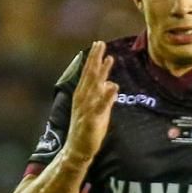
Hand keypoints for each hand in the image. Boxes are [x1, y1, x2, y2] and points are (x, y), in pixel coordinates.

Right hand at [64, 41, 117, 162]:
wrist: (78, 149)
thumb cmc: (88, 130)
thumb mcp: (99, 110)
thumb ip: (105, 97)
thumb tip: (112, 84)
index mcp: (83, 95)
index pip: (89, 74)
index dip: (94, 59)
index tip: (98, 45)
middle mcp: (83, 98)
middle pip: (90, 75)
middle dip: (95, 59)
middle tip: (100, 43)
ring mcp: (87, 108)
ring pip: (94, 86)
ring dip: (101, 72)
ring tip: (108, 58)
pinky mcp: (92, 119)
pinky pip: (100, 106)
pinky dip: (107, 96)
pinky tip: (113, 86)